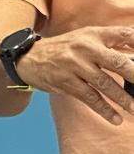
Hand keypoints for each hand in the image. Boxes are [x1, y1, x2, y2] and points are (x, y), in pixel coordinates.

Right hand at [19, 26, 133, 123]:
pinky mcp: (66, 83)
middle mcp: (86, 49)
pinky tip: (116, 119)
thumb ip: (110, 42)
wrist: (29, 58)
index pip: (125, 35)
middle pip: (118, 62)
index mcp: (95, 35)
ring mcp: (75, 67)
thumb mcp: (85, 37)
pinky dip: (104, 109)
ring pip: (105, 84)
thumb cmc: (64, 48)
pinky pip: (89, 98)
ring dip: (122, 99)